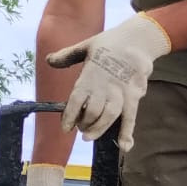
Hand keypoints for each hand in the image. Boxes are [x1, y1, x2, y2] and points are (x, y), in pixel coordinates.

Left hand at [48, 13, 170, 150]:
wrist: (138, 39)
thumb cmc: (110, 43)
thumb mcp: (86, 45)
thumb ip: (67, 56)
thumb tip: (48, 61)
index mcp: (91, 73)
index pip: (77, 98)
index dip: (69, 115)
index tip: (64, 127)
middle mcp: (105, 84)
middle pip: (92, 110)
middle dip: (84, 123)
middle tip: (80, 128)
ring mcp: (121, 91)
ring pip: (109, 116)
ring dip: (98, 129)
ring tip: (89, 136)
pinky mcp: (134, 96)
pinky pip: (131, 117)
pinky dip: (128, 132)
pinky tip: (125, 146)